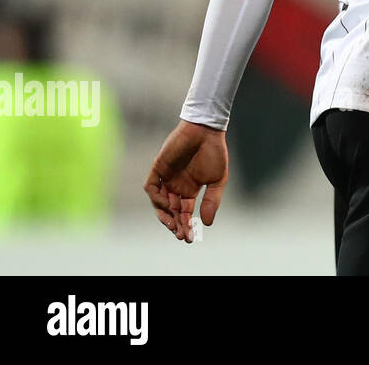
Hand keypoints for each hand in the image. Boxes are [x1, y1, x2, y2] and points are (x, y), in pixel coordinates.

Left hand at [143, 120, 229, 242]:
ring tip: (174, 224)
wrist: (206, 131)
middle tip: (181, 234)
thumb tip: (207, 224)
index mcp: (189, 190)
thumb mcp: (217, 180)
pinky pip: (152, 187)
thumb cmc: (214, 152)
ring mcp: (166, 178)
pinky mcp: (158, 168)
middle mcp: (176, 186)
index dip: (186, 226)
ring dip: (164, 215)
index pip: (184, 213)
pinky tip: (167, 203)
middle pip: (170, 211)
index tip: (190, 237)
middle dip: (175, 224)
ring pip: (158, 203)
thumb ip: (211, 200)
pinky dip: (156, 198)